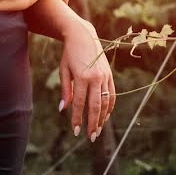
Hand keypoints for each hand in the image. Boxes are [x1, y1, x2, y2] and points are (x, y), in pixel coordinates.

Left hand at [58, 21, 114, 140]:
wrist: (83, 36)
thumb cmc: (69, 54)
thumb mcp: (64, 70)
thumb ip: (65, 90)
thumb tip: (63, 109)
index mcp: (82, 77)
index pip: (80, 104)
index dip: (77, 119)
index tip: (76, 131)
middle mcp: (95, 78)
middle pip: (95, 106)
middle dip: (93, 124)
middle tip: (91, 137)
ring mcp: (104, 77)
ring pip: (105, 102)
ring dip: (102, 118)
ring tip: (98, 130)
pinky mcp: (109, 75)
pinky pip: (112, 94)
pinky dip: (109, 107)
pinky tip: (105, 116)